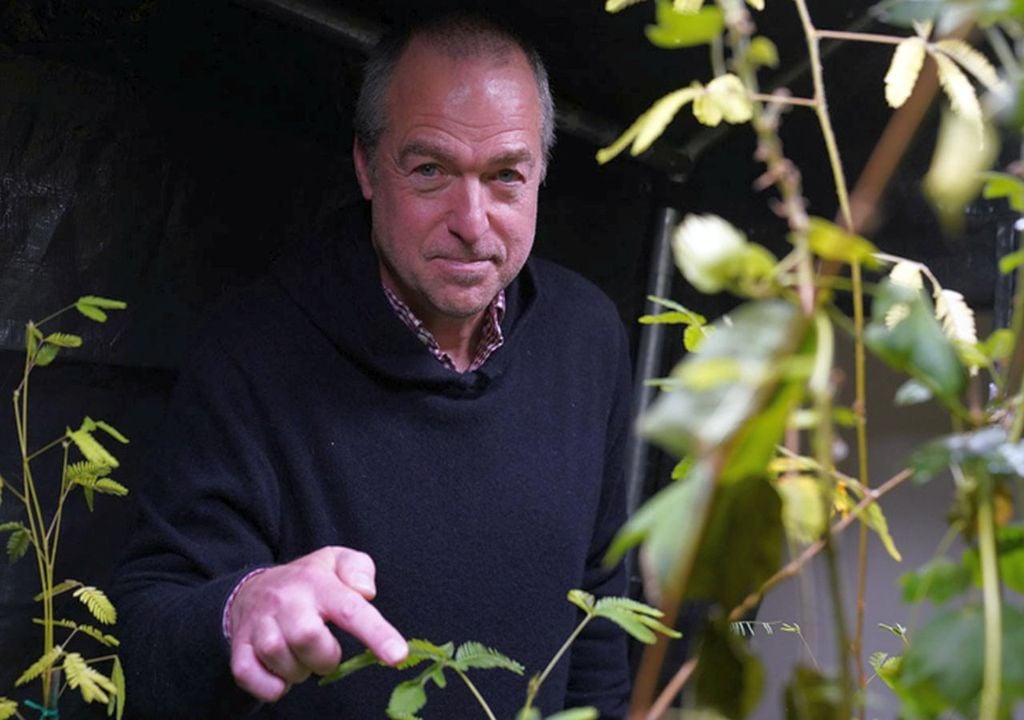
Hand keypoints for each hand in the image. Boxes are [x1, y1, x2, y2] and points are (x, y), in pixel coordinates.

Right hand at [228, 546, 407, 701]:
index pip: (349, 608)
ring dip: (297, 670)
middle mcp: (285, 601)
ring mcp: (258, 624)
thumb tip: (366, 592)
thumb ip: (359, 569)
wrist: (251, 589)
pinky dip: (269, 686)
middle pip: (307, 636)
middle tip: (327, 653)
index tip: (397, 656)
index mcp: (316, 582)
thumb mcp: (336, 560)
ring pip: (277, 656)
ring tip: (302, 659)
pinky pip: (248, 674)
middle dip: (325, 656)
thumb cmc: (307, 580)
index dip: (376, 633)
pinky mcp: (239, 647)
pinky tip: (281, 677)